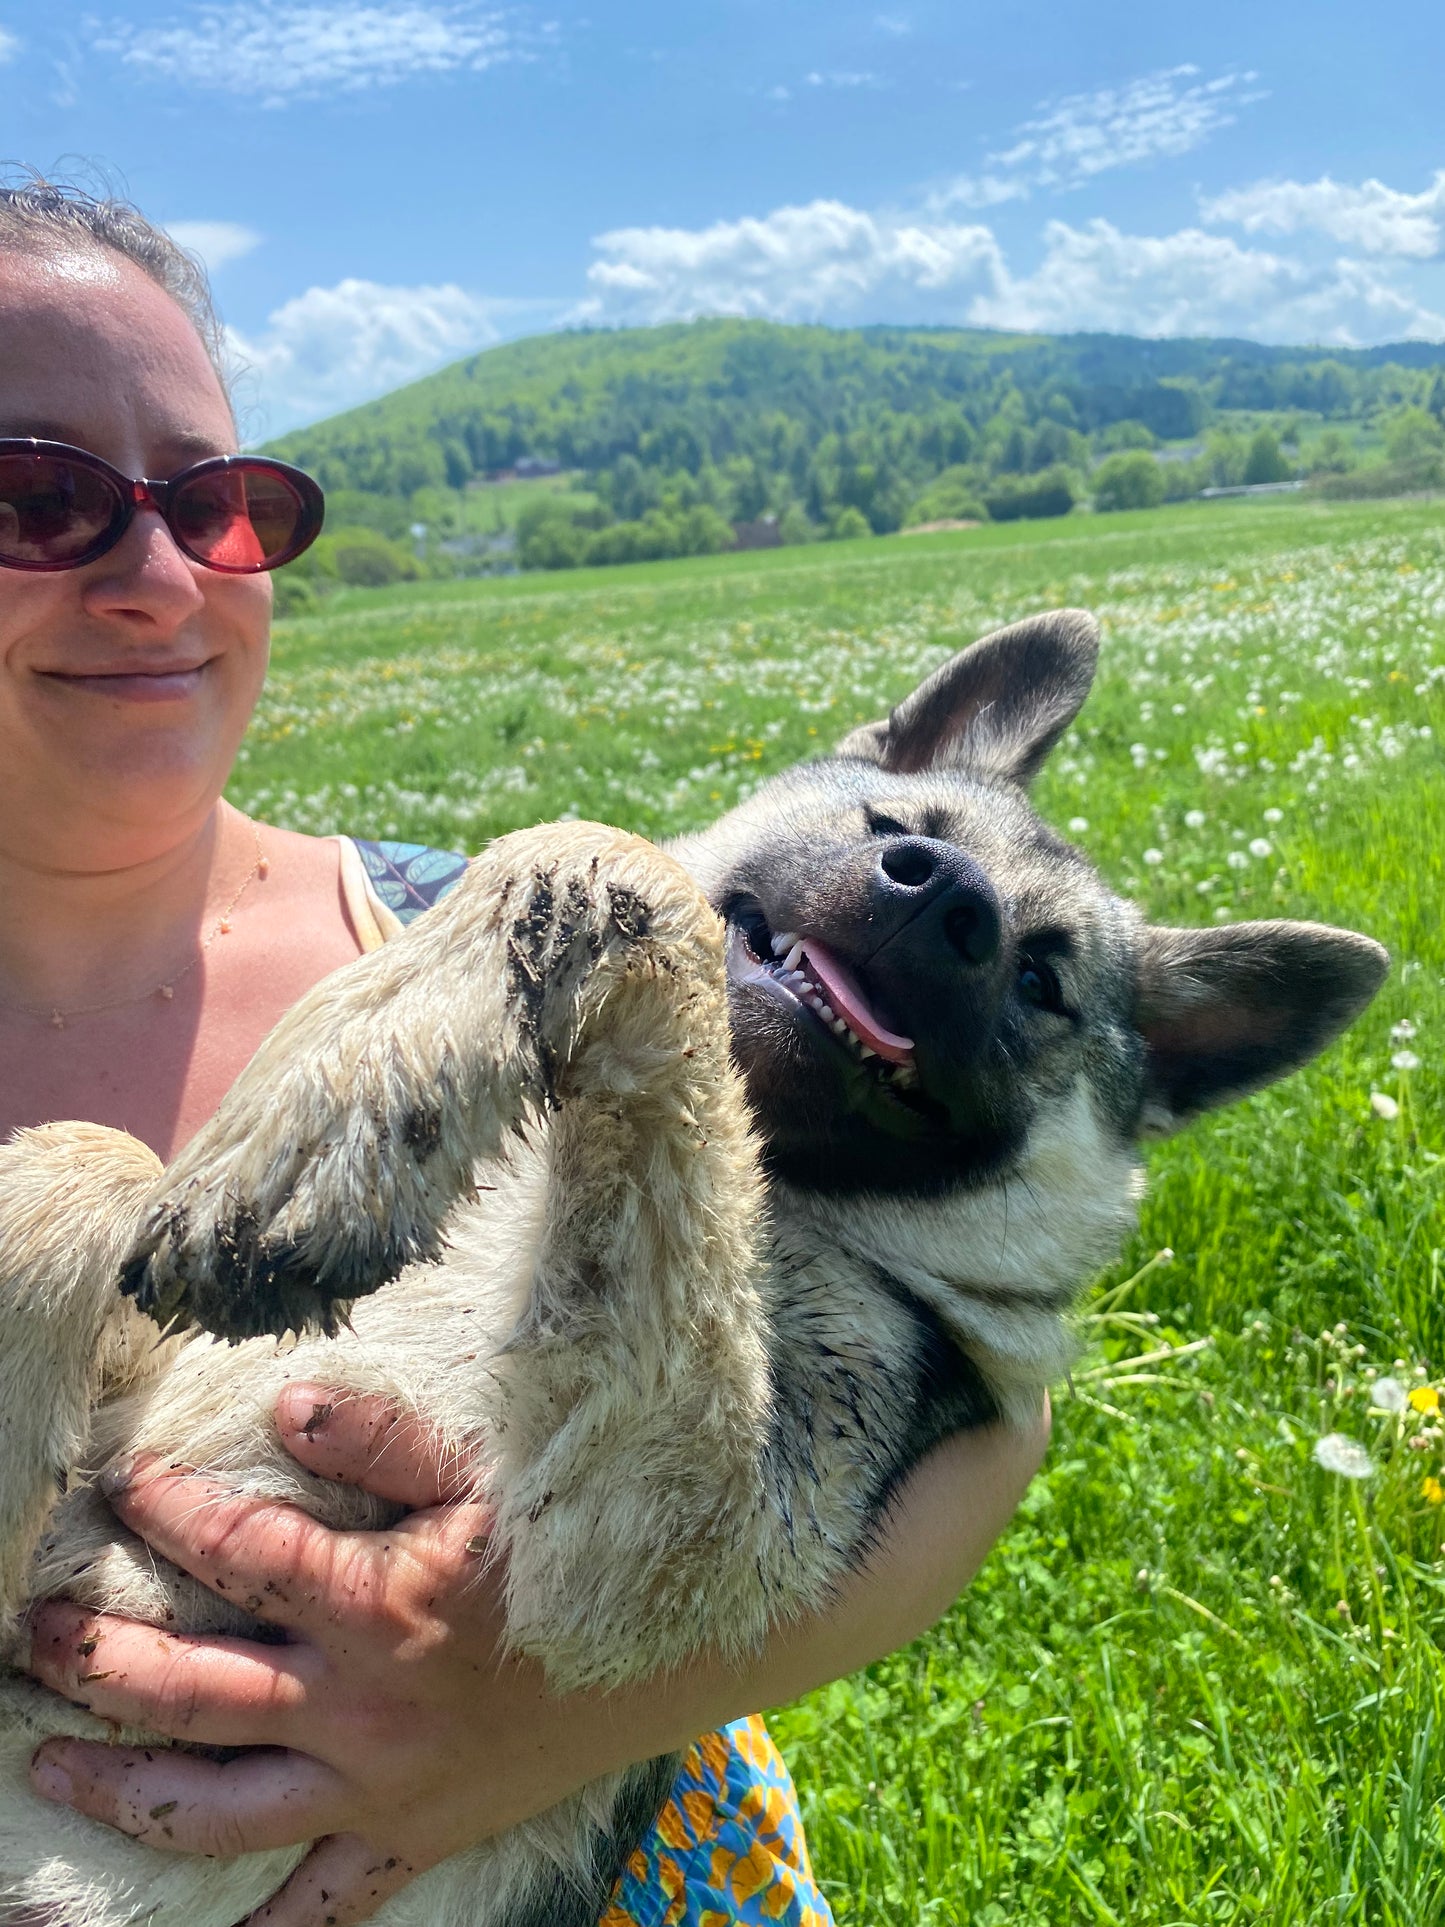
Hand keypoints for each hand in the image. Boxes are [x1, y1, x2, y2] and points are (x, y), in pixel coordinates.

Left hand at [26, 1385, 1049, 1926]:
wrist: (685, 1644)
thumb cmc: (584, 1548)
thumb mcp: (494, 1475)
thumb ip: (384, 1435)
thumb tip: (284, 1402)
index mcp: (379, 1606)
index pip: (237, 1555)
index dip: (167, 1515)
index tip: (121, 1485)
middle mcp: (361, 1710)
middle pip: (189, 1695)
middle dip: (96, 1659)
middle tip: (36, 1629)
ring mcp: (380, 1789)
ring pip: (216, 1810)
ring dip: (122, 1785)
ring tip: (47, 1761)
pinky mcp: (412, 1838)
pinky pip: (320, 1910)